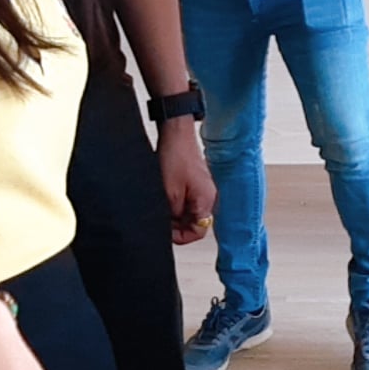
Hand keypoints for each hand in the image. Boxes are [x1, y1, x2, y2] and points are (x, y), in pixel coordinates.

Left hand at [158, 118, 215, 245]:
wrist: (176, 133)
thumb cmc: (175, 157)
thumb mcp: (169, 193)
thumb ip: (173, 215)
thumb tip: (171, 228)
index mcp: (206, 201)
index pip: (198, 232)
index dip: (180, 237)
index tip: (165, 233)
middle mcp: (209, 196)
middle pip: (194, 223)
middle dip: (176, 225)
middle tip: (160, 220)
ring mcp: (203, 189)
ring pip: (189, 212)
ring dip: (175, 214)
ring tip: (161, 206)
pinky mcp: (196, 182)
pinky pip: (187, 201)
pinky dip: (176, 203)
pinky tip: (165, 196)